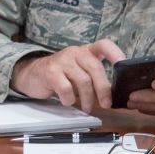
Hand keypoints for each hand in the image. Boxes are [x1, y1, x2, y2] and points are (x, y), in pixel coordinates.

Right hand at [10, 40, 126, 112]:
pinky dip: (69, 99)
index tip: (123, 64)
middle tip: (106, 104)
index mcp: (85, 51)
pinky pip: (66, 88)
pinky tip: (67, 101)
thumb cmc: (61, 75)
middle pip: (95, 68)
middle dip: (103, 89)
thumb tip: (112, 94)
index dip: (115, 53)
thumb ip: (93, 76)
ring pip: (83, 80)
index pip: (104, 45)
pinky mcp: (50, 72)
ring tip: (87, 108)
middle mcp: (75, 52)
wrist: (31, 74)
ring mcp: (62, 61)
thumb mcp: (78, 70)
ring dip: (87, 98)